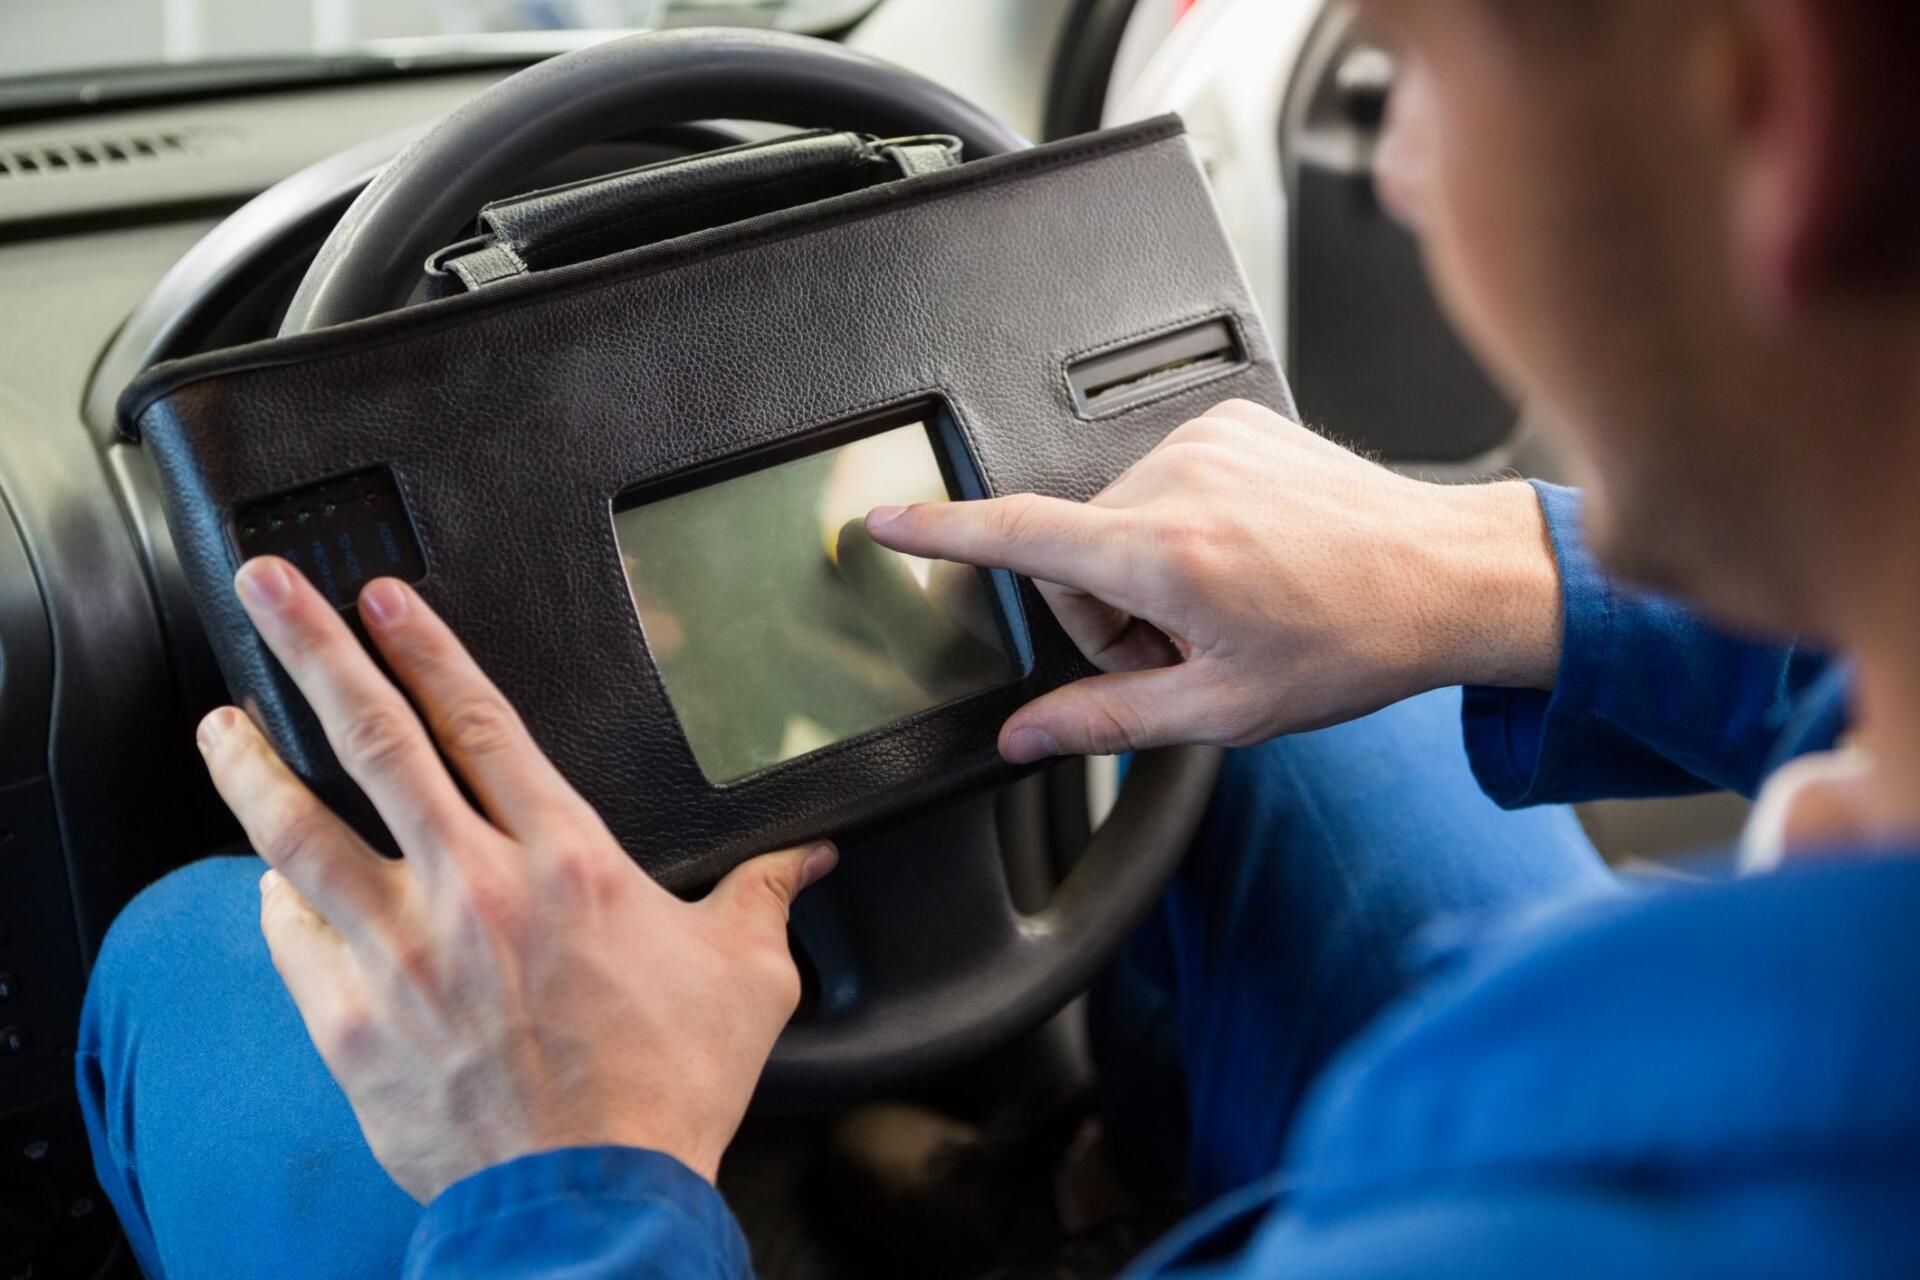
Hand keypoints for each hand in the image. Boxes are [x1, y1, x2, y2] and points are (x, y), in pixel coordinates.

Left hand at [197, 558, 835, 1203]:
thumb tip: (814, 859)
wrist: (591, 1201)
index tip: (382, 598)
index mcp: (566, 863)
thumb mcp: (744, 978)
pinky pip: (293, 943)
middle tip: (266, 587)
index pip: (482, 724)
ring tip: (219, 723)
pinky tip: (264, 882)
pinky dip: (274, 902)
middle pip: (375, 741)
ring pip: (302, 832)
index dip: (428, 648)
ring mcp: (402, 954)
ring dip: (253, 766)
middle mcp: (473, 889)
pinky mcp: (353, 1023)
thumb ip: (767, 896)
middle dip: (314, 651)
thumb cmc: (664, 1088)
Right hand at [866, 399, 1562, 761]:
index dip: (938, 533)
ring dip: (1142, 569)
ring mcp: (1208, 441)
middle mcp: (1178, 481)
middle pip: (1071, 548)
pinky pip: (1162, 478)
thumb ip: (1106, 721)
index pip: (1017, 533)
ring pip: (1114, 516)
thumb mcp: (1223, 709)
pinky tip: (1240, 559)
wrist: (1448, 575)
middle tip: (1177, 653)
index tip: (883, 520)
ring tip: (1220, 607)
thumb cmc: (1354, 640)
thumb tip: (1026, 737)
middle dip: (1103, 612)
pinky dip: (1178, 524)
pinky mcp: (1233, 420)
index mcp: (1164, 555)